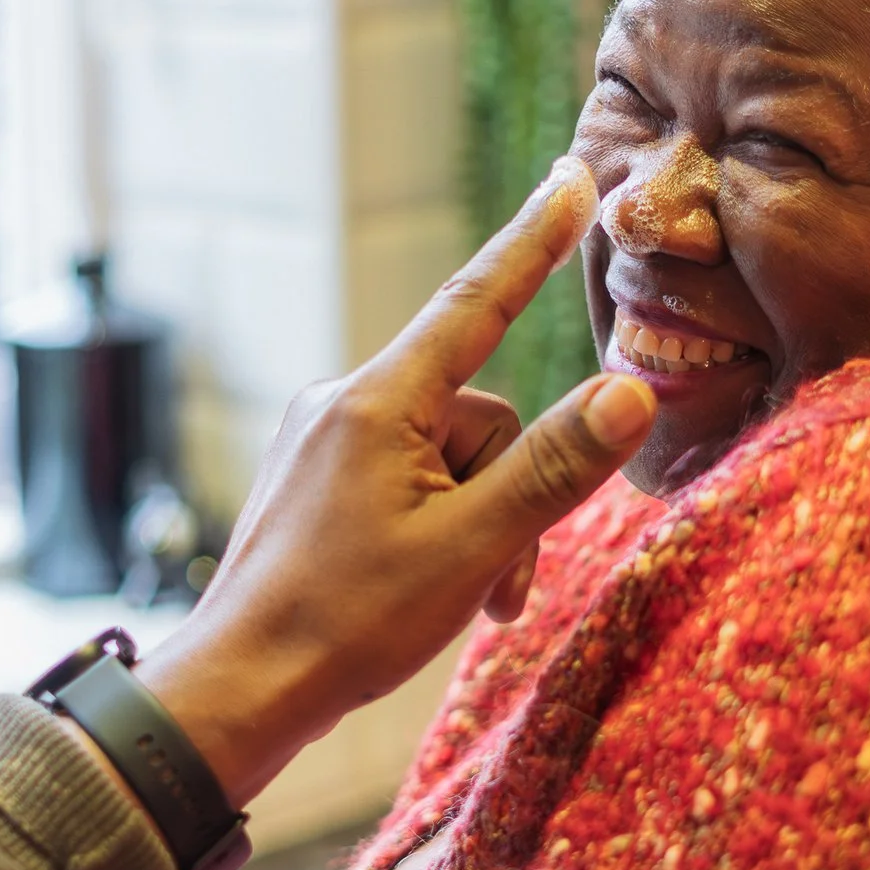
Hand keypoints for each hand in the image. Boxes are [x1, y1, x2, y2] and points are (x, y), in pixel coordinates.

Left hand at [136, 157, 654, 803]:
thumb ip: (553, 468)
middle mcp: (342, 403)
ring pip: (446, 459)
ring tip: (464, 600)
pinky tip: (423, 591)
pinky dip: (435, 531)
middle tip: (499, 581)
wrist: (239, 690)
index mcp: (378, 402)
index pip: (476, 302)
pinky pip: (403, 481)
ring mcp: (322, 442)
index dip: (532, 241)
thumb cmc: (345, 624)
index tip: (570, 178)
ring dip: (477, 527)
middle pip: (477, 419)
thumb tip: (630, 393)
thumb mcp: (470, 549)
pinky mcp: (313, 482)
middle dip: (508, 496)